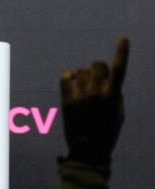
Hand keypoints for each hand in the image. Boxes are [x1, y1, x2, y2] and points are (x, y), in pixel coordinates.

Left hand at [60, 35, 127, 165]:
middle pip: (97, 65)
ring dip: (84, 75)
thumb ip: (115, 94)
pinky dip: (69, 77)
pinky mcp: (66, 101)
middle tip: (97, 78)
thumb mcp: (118, 114)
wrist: (88, 150)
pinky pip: (65, 78)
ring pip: (82, 71)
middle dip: (98, 68)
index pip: (120, 70)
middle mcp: (97, 94)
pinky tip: (72, 82)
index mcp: (113, 97)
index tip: (123, 38)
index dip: (122, 52)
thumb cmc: (107, 132)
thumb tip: (106, 79)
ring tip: (85, 86)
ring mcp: (80, 96)